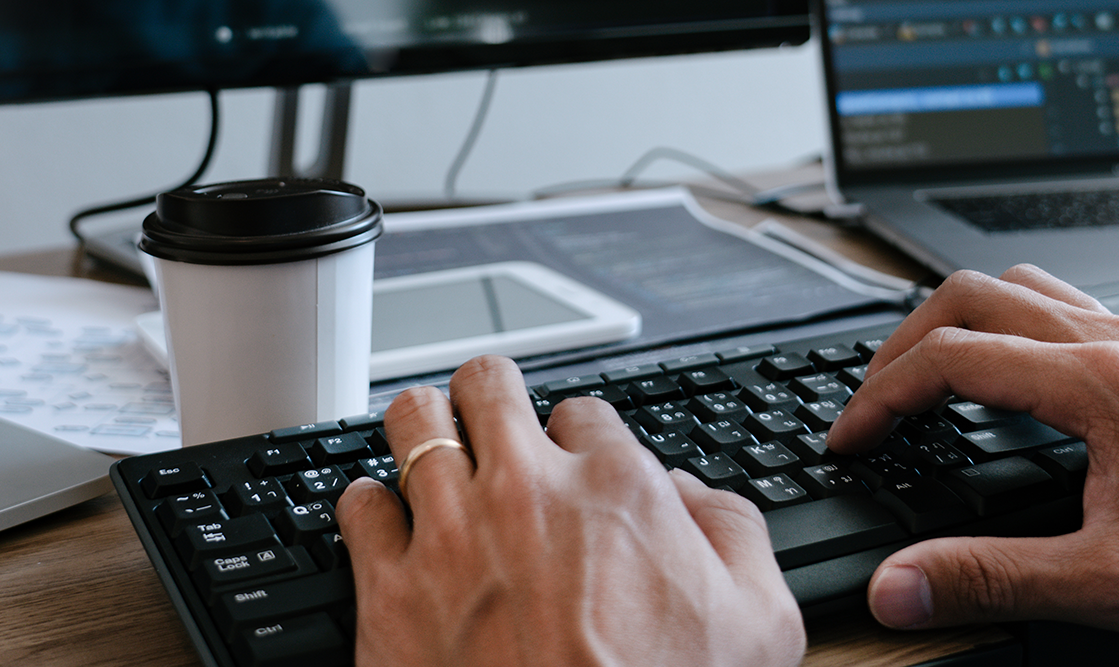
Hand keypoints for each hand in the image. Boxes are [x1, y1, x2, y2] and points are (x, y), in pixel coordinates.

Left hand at [338, 356, 804, 665]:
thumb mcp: (761, 624)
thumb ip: (735, 534)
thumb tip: (692, 497)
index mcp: (616, 490)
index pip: (584, 411)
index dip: (579, 438)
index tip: (573, 466)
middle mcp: (527, 493)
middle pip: (486, 385)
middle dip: (488, 399)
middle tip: (489, 424)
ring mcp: (450, 534)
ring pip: (412, 421)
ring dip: (423, 430)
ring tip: (429, 451)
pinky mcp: (390, 589)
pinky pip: (358, 505)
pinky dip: (370, 508)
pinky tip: (387, 526)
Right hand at [827, 266, 1118, 665]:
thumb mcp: (1109, 586)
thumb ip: (991, 580)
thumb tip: (900, 586)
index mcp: (1103, 386)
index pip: (955, 358)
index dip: (882, 397)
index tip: (852, 438)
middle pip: (978, 295)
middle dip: (906, 342)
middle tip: (872, 399)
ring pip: (1027, 290)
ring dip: (962, 323)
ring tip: (926, 378)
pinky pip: (1070, 313)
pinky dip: (1014, 332)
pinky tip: (1013, 388)